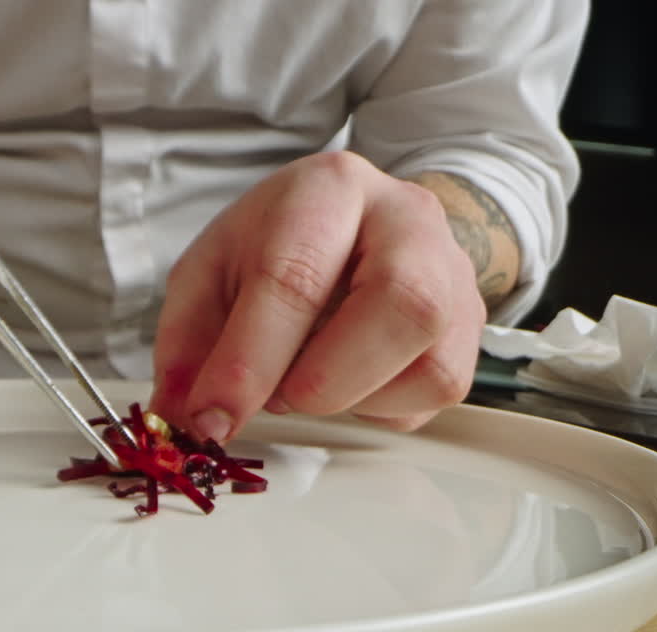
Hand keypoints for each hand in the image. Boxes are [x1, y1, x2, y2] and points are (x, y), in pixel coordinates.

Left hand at [150, 151, 485, 440]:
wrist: (359, 227)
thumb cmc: (280, 246)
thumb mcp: (212, 273)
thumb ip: (189, 344)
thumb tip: (184, 417)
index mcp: (328, 189)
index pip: (293, 276)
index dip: (248, 361)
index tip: (212, 417)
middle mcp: (408, 219)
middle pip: (400, 304)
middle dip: (324, 379)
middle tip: (277, 400)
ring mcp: (454, 273)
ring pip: (431, 364)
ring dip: (351, 397)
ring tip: (306, 379)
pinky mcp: (473, 327)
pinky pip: (437, 393)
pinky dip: (379, 406)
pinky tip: (347, 379)